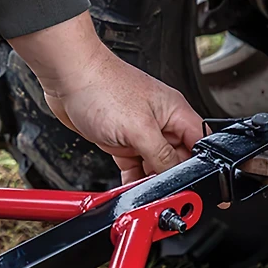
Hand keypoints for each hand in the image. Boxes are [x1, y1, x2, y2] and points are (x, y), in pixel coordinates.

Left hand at [9, 12, 202, 183]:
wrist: (66, 77)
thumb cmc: (101, 87)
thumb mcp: (139, 128)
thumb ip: (161, 154)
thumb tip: (174, 175)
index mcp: (175, 112)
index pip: (200, 143)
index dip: (200, 164)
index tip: (191, 182)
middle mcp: (160, 122)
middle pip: (177, 158)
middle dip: (170, 175)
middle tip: (161, 189)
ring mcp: (139, 131)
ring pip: (154, 164)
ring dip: (149, 179)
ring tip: (143, 189)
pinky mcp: (119, 140)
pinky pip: (133, 165)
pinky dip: (132, 178)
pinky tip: (129, 187)